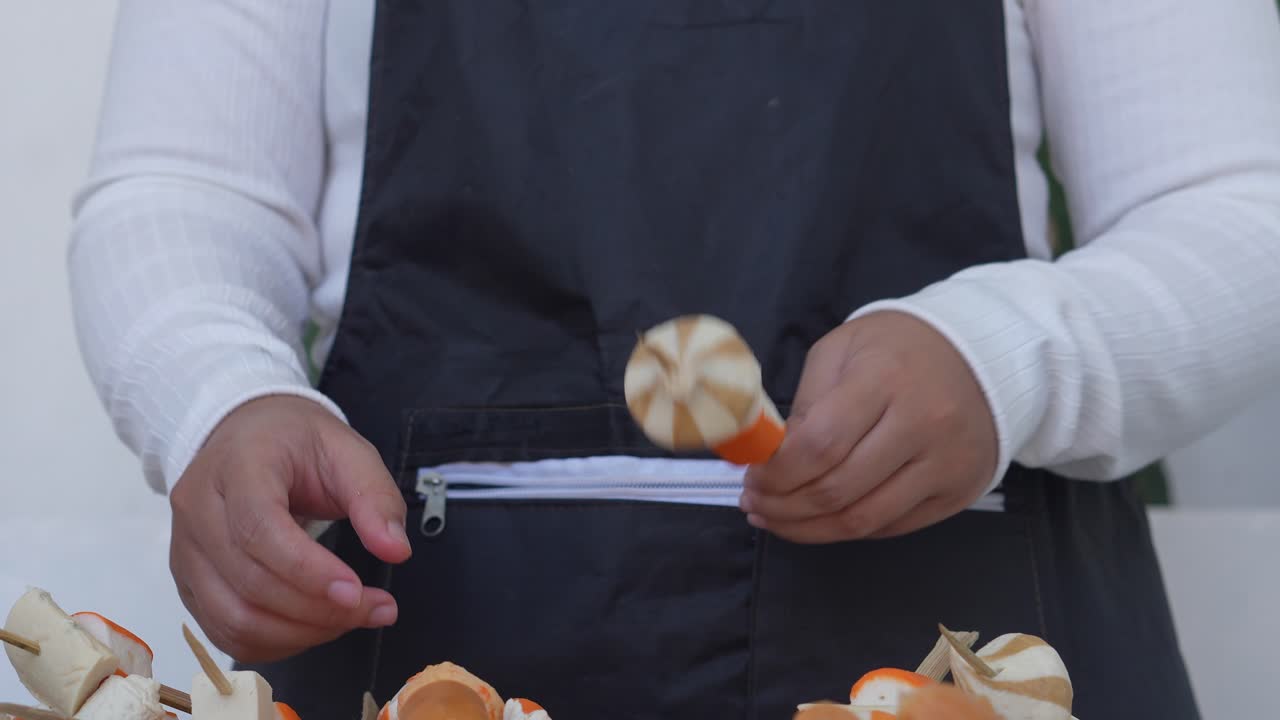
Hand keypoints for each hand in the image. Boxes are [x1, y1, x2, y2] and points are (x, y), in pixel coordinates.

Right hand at [169, 395, 411, 662]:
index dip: (307, 571)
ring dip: (300, 633)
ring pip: (233, 618)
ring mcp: (185, 550)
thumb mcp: (347, 451)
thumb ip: (375, 497)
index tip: (356, 592)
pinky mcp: (189, 582)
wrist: (245, 435)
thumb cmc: (294, 442)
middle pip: (249, 582)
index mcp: (237, 466)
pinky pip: (225, 632)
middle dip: (319, 609)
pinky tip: (315, 627)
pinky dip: (275, 642)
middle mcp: (199, 510)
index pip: (259, 529)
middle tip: (375, 608)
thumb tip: (396, 550)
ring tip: (352, 618)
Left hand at [739, 311, 996, 542]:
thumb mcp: (841, 351)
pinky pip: (891, 527)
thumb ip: (806, 404)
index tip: (751, 479)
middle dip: (783, 507)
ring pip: (863, 520)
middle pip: (837, 490)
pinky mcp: (959, 492)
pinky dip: (847, 530)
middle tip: (755, 505)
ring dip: (809, 530)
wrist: (982, 353)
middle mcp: (923, 425)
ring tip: (777, 521)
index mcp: (885, 379)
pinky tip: (820, 521)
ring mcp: (946, 464)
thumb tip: (773, 461)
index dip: (776, 474)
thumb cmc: (897, 348)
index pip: (819, 446)